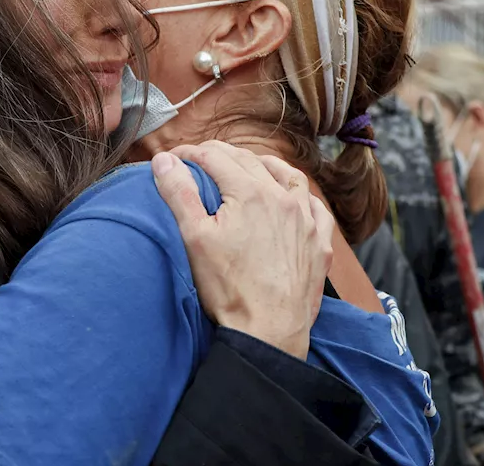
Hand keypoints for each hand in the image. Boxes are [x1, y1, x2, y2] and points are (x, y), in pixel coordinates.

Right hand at [151, 141, 334, 359]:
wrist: (269, 330)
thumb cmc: (229, 288)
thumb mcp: (194, 238)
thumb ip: (179, 193)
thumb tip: (164, 160)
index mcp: (249, 192)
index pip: (214, 157)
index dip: (189, 153)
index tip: (172, 158)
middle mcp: (282, 198)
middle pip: (248, 161)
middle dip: (220, 154)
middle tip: (199, 160)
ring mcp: (305, 220)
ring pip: (288, 176)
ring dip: (264, 165)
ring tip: (248, 165)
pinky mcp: (318, 244)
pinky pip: (316, 207)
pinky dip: (301, 195)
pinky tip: (294, 199)